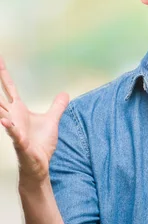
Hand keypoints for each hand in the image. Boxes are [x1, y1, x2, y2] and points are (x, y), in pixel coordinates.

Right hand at [0, 57, 68, 184]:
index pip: (10, 89)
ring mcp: (15, 129)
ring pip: (2, 114)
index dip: (4, 75)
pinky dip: (11, 128)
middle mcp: (14, 117)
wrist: (40, 163)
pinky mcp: (21, 142)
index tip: (0, 60)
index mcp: (20, 110)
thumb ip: (57, 107)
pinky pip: (14, 134)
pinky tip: (5, 121)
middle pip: (1, 98)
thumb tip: (65, 93)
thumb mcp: (52, 120)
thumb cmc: (41, 143)